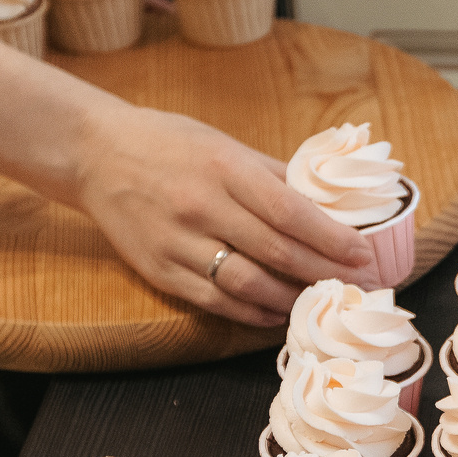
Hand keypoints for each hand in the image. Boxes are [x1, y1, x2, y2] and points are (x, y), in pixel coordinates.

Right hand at [75, 106, 376, 327]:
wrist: (95, 154)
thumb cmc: (168, 144)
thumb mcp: (223, 144)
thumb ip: (273, 175)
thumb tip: (327, 201)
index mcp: (224, 169)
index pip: (290, 212)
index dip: (331, 238)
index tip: (362, 253)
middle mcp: (201, 207)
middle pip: (276, 251)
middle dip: (324, 272)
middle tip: (358, 284)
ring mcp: (178, 243)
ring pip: (248, 285)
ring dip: (292, 298)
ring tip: (322, 300)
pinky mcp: (160, 271)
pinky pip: (216, 302)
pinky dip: (253, 312)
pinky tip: (277, 310)